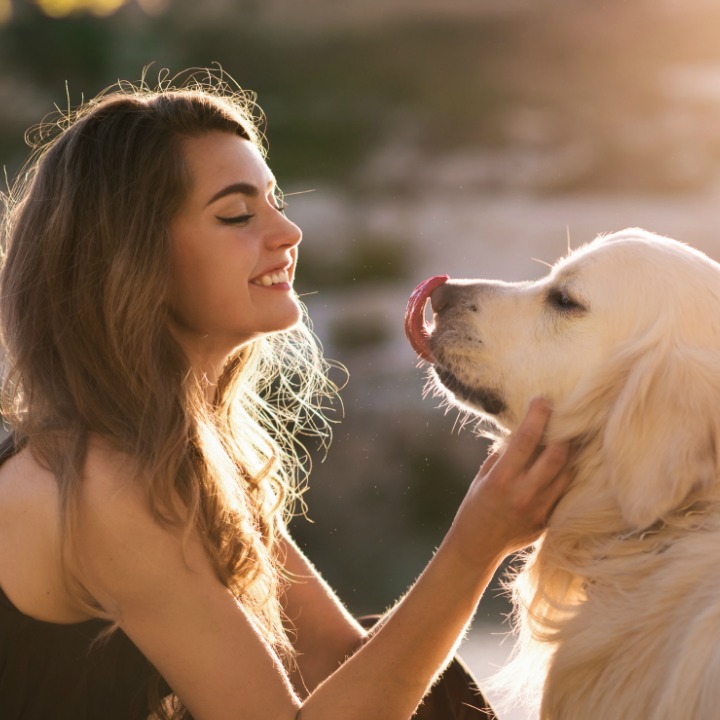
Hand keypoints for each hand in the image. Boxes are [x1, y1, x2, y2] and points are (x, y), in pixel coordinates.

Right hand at [446, 398, 569, 565]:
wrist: (477, 546)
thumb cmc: (475, 506)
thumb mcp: (483, 476)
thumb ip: (504, 455)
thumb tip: (523, 431)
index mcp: (502, 479)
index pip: (527, 440)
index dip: (537, 416)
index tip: (543, 400)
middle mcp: (524, 494)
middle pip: (557, 455)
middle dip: (562, 433)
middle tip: (562, 419)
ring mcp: (539, 510)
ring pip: (567, 473)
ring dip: (568, 453)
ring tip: (566, 439)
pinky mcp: (548, 521)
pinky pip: (564, 491)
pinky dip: (565, 475)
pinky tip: (562, 465)